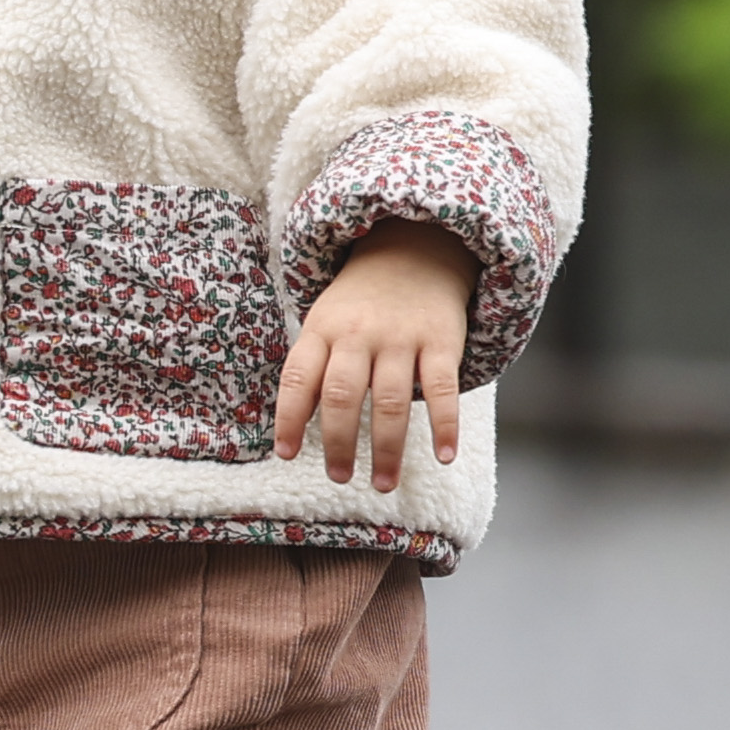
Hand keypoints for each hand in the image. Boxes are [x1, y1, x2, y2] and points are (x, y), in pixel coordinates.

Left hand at [273, 221, 476, 492]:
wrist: (417, 245)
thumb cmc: (362, 301)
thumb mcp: (327, 321)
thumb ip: (314, 368)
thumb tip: (295, 427)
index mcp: (323, 329)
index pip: (298, 379)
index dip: (288, 419)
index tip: (285, 455)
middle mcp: (358, 334)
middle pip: (342, 396)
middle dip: (338, 443)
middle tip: (340, 477)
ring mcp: (401, 337)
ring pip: (390, 401)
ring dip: (387, 449)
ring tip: (383, 483)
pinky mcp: (441, 340)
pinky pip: (442, 389)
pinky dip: (444, 425)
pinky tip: (444, 456)